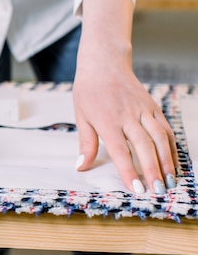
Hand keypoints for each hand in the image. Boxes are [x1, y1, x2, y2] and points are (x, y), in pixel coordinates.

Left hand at [73, 67, 178, 193]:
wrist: (104, 64)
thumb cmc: (89, 91)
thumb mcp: (81, 116)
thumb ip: (86, 143)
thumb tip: (82, 167)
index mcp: (107, 120)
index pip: (121, 150)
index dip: (129, 170)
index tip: (137, 189)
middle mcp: (128, 116)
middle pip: (144, 146)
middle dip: (152, 170)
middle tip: (158, 191)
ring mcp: (143, 110)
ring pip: (160, 138)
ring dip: (167, 161)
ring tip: (170, 181)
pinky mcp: (153, 107)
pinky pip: (165, 128)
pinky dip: (171, 146)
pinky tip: (173, 161)